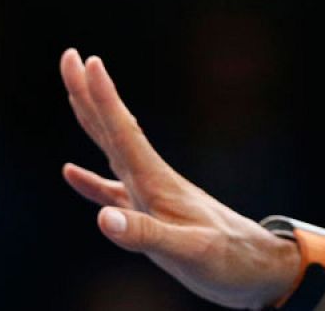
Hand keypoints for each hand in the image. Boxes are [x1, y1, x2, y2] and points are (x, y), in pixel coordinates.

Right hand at [60, 48, 299, 308]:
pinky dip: (89, 180)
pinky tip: (71, 171)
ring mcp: (148, 195)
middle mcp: (150, 179)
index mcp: (156, 181)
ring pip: (111, 149)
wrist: (254, 269)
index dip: (104, 97)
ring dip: (91, 120)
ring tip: (71, 91)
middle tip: (69, 56)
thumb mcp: (187, 250)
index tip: (88, 60)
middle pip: (112, 128)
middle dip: (88, 93)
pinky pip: (110, 190)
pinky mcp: (148, 215)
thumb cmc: (226, 259)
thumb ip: (144, 234)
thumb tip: (102, 218)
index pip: (124, 131)